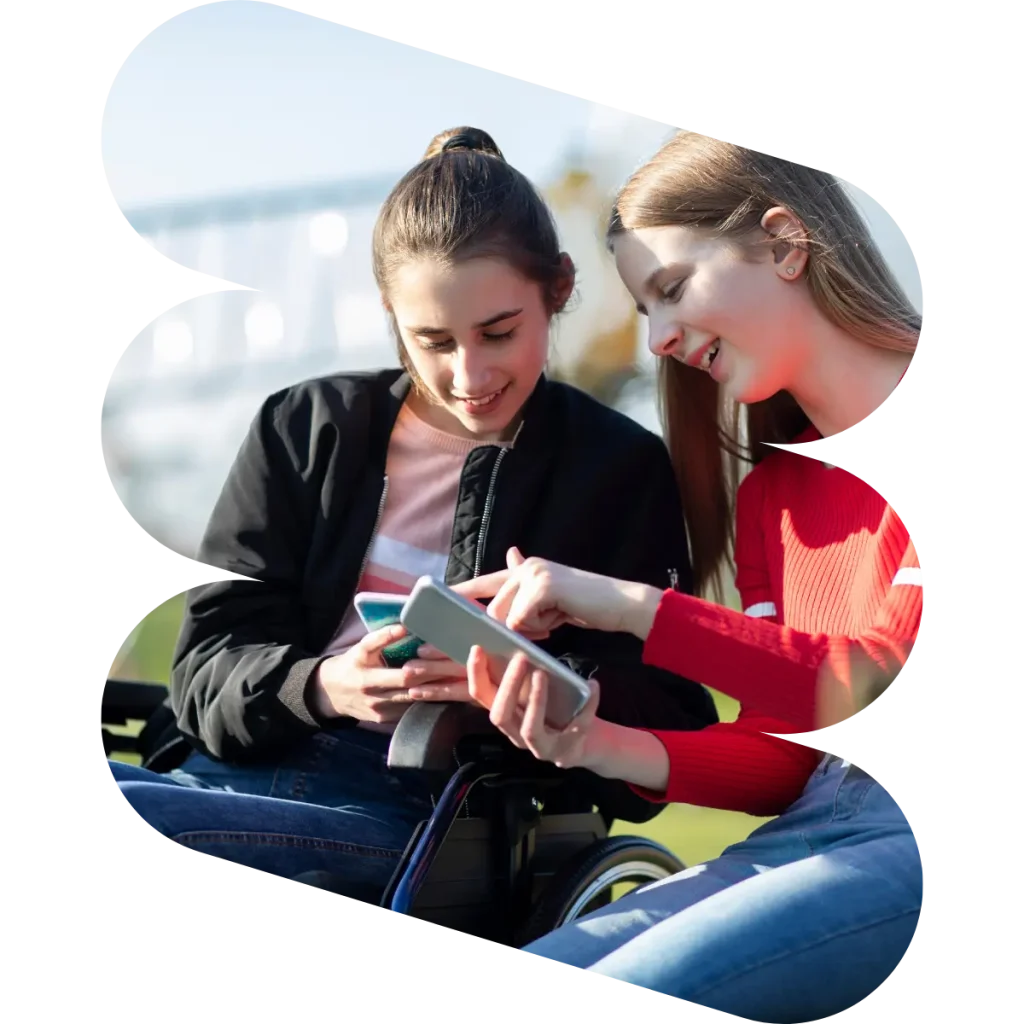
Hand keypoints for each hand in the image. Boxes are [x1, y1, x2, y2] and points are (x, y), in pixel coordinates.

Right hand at [314, 625, 468, 723]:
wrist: (331, 693)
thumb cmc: (352, 664)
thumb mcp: (362, 648)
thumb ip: (382, 637)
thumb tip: (405, 625)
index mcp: (368, 678)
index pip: (402, 675)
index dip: (426, 668)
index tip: (446, 657)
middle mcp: (375, 697)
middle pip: (412, 689)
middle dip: (436, 679)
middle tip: (460, 668)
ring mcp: (380, 712)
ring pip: (413, 702)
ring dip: (435, 692)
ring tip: (458, 679)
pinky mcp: (384, 721)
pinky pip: (409, 711)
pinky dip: (426, 701)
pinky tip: (444, 693)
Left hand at [454, 547, 661, 639]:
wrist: (621, 603)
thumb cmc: (587, 606)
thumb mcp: (552, 601)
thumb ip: (527, 595)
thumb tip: (509, 586)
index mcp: (525, 568)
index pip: (486, 580)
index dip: (462, 591)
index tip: (439, 597)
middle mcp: (526, 566)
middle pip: (495, 608)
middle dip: (514, 626)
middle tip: (543, 627)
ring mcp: (533, 573)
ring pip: (507, 616)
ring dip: (530, 628)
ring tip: (556, 618)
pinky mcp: (541, 587)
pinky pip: (523, 621)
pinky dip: (541, 628)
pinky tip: (561, 617)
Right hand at [465, 645, 602, 769]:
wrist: (588, 741)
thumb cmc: (559, 710)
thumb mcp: (540, 692)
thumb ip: (529, 676)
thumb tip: (523, 645)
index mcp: (507, 716)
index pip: (482, 697)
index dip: (476, 675)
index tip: (478, 648)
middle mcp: (516, 735)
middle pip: (500, 716)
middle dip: (508, 686)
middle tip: (520, 659)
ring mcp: (540, 748)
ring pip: (530, 729)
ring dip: (536, 700)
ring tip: (543, 674)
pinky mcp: (564, 753)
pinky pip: (576, 728)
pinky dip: (587, 705)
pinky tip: (593, 685)